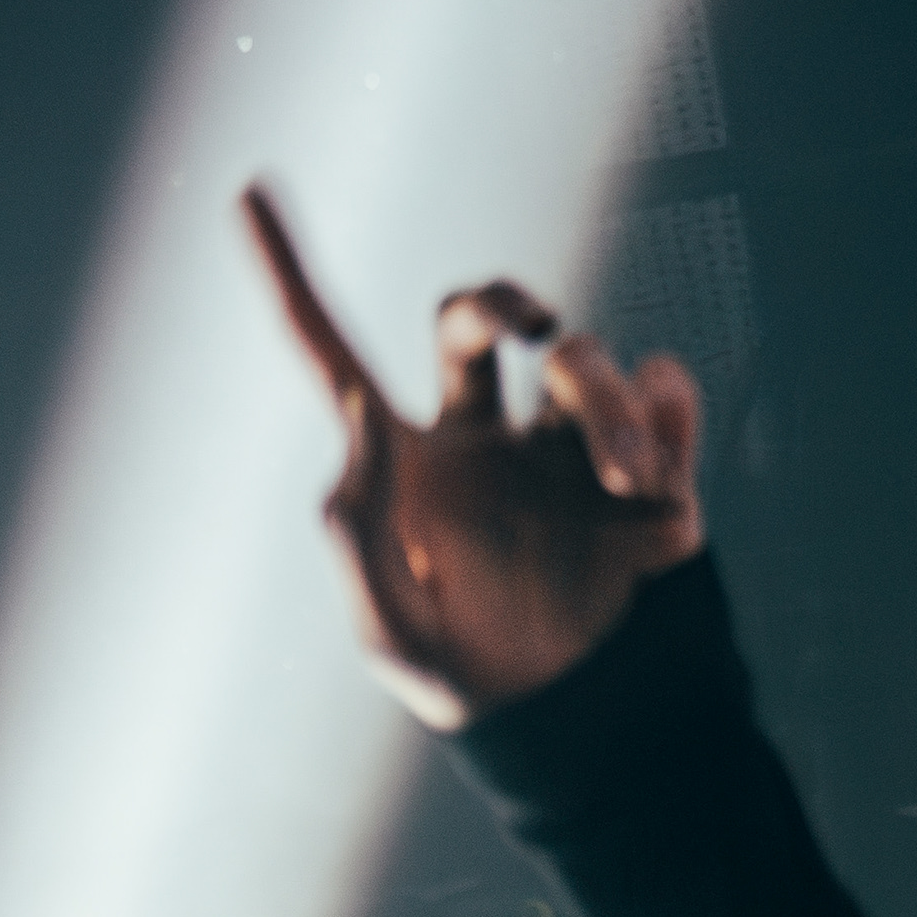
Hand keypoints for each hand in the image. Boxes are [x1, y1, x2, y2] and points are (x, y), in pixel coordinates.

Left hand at [244, 185, 703, 730]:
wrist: (580, 726)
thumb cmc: (469, 678)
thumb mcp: (389, 625)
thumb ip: (356, 523)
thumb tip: (356, 409)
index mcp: (407, 458)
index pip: (332, 348)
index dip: (289, 272)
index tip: (248, 190)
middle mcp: (482, 432)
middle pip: (475, 319)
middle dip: (502, 299)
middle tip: (535, 329)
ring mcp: (564, 444)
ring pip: (585, 360)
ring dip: (610, 403)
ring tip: (626, 479)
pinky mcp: (646, 464)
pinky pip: (666, 389)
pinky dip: (668, 412)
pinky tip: (658, 475)